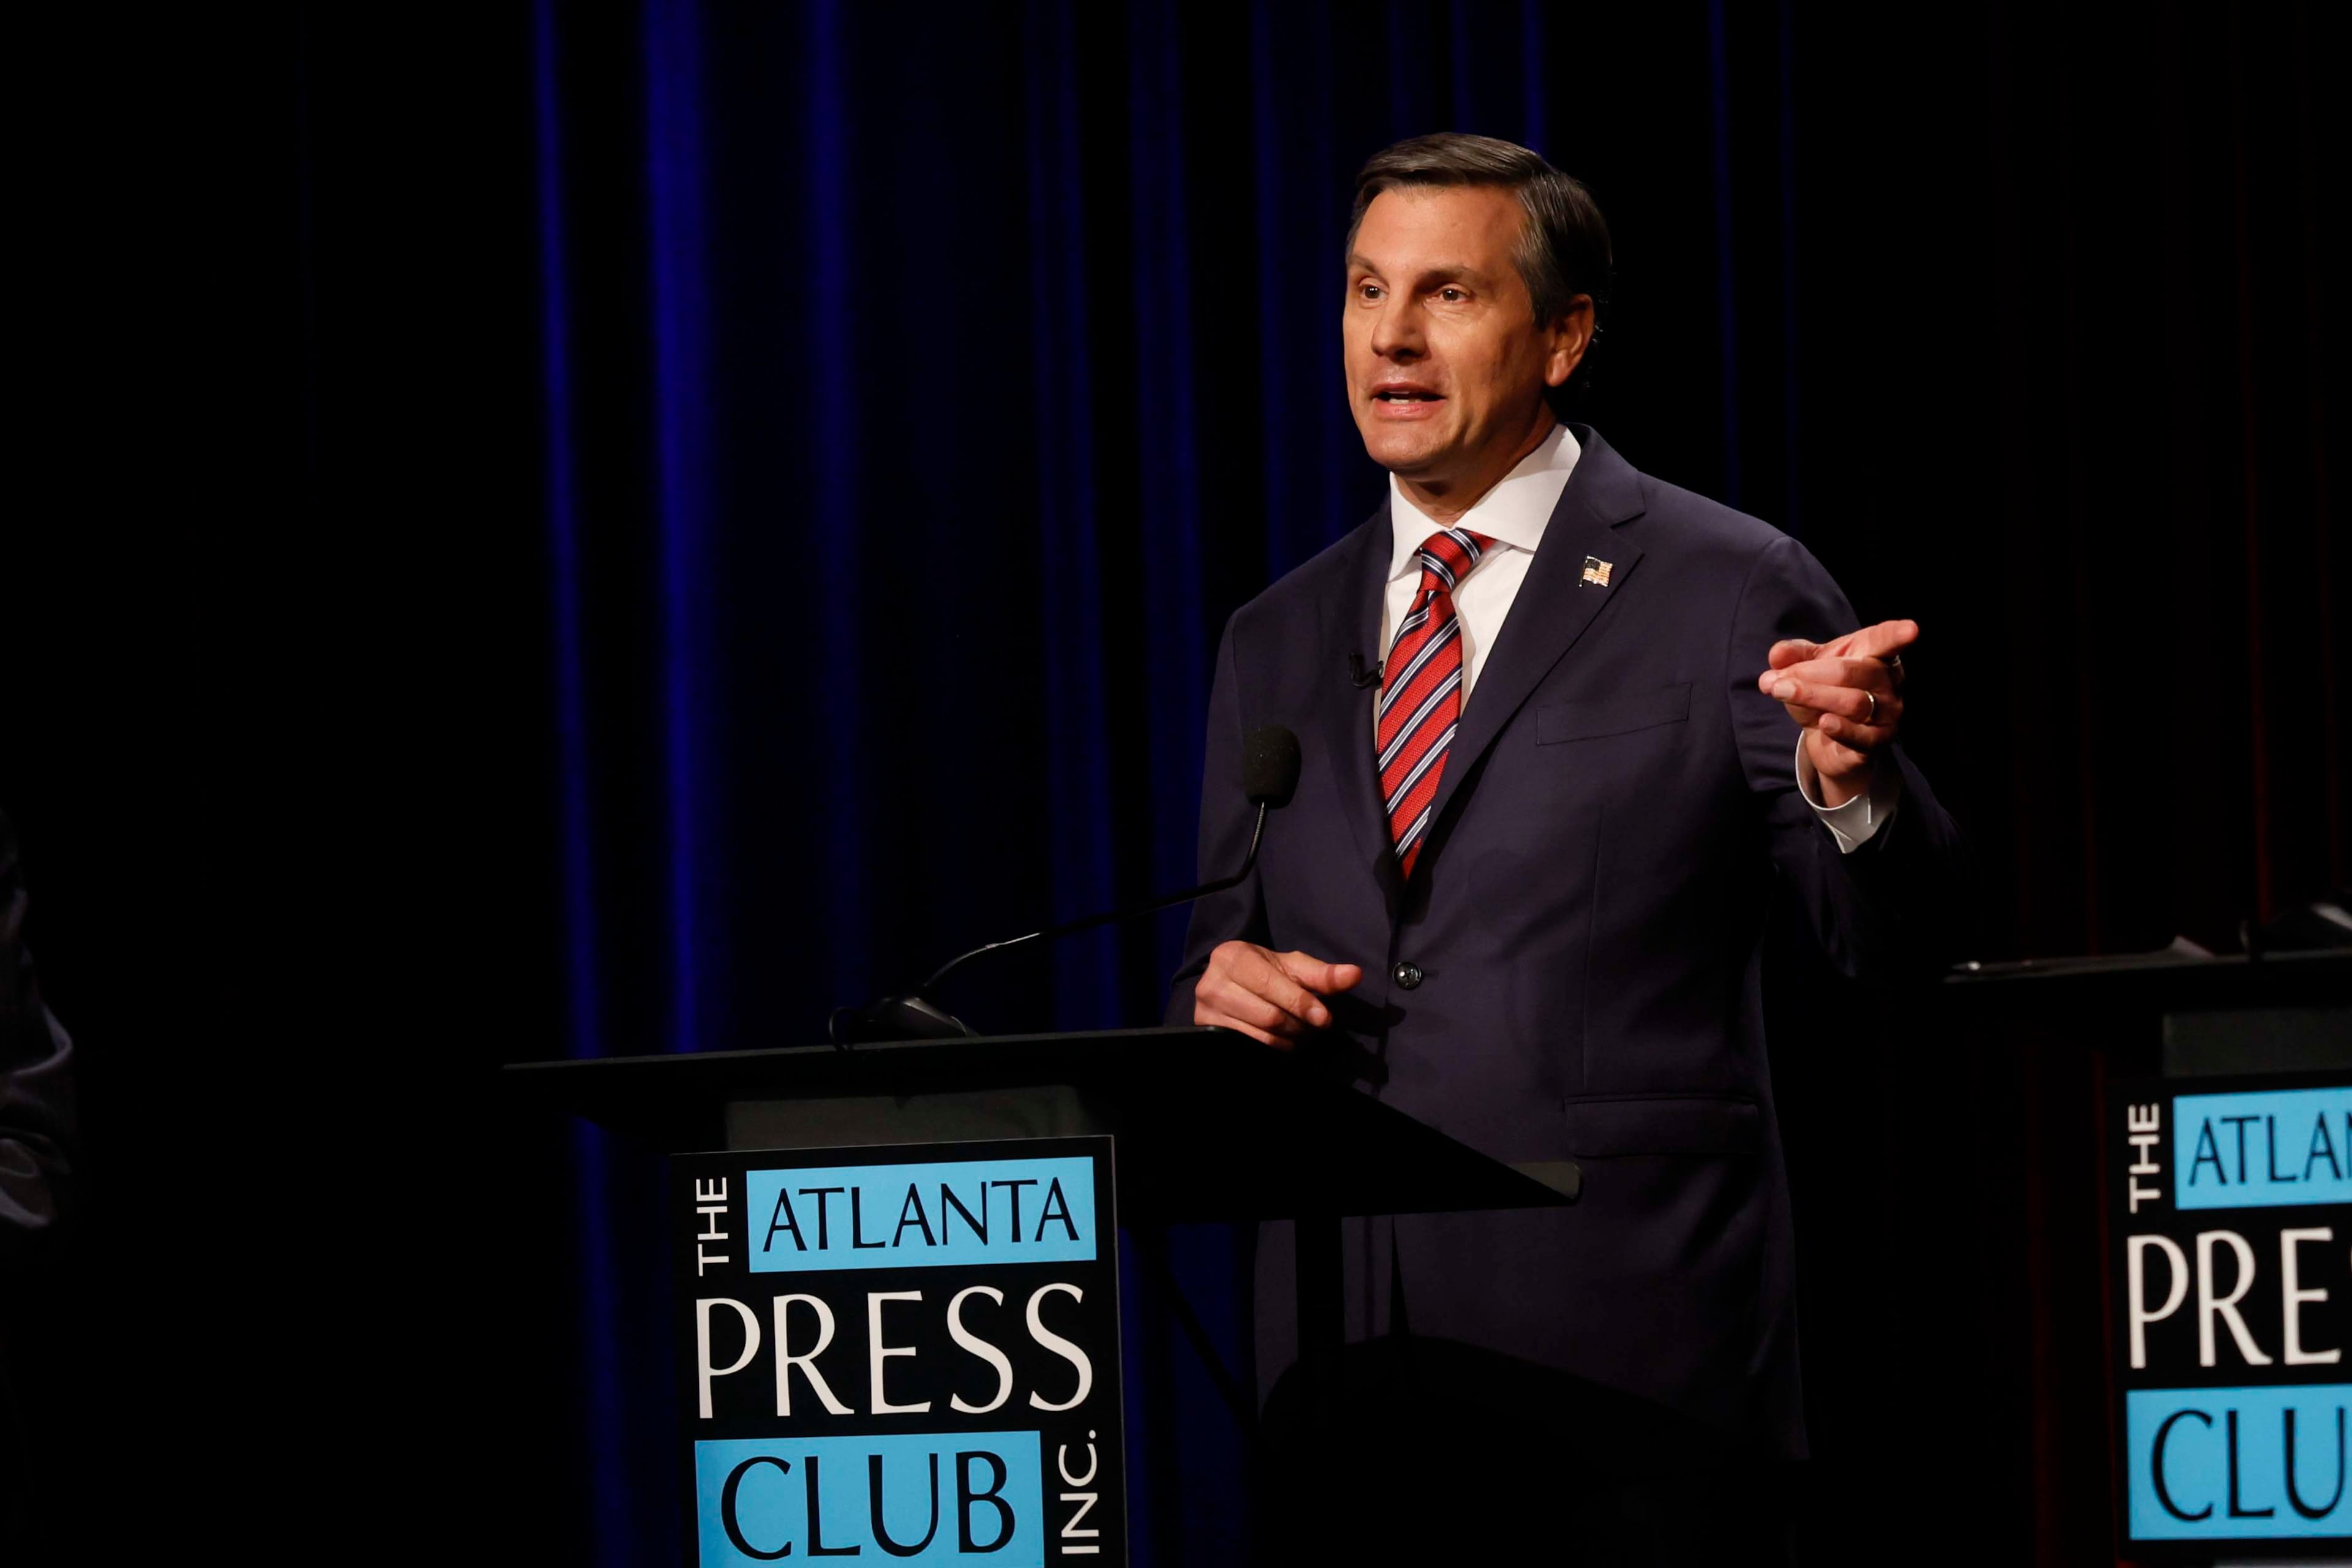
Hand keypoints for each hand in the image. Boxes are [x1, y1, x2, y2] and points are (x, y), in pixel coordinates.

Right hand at [1192, 941, 1363, 1048]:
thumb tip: (1354, 975)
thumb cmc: (1265, 972)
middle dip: (1298, 1025)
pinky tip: (1283, 1040)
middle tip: (1312, 1025)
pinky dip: (1274, 1048)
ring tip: (1299, 1031)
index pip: (1270, 986)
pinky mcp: (1207, 1032)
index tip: (1324, 1018)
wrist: (1232, 983)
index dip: (1301, 1003)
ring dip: (1289, 1040)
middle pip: (1268, 1016)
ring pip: (1260, 1037)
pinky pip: (1249, 1049)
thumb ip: (1322, 974)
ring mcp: (1205, 1012)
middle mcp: (1211, 983)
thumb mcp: (1292, 968)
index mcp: (1232, 956)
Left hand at [1756, 619, 1917, 805]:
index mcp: (1876, 655)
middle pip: (1852, 672)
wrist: (1829, 740)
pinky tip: (1824, 723)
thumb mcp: (1807, 668)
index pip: (1885, 641)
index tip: (1911, 629)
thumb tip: (1777, 654)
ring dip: (1812, 696)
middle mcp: (1888, 683)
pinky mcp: (1875, 743)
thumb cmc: (1825, 691)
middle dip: (1809, 674)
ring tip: (1780, 692)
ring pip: (1854, 702)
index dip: (1897, 635)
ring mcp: (1886, 714)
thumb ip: (1794, 656)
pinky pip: (1862, 737)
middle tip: (1775, 680)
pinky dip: (1842, 729)